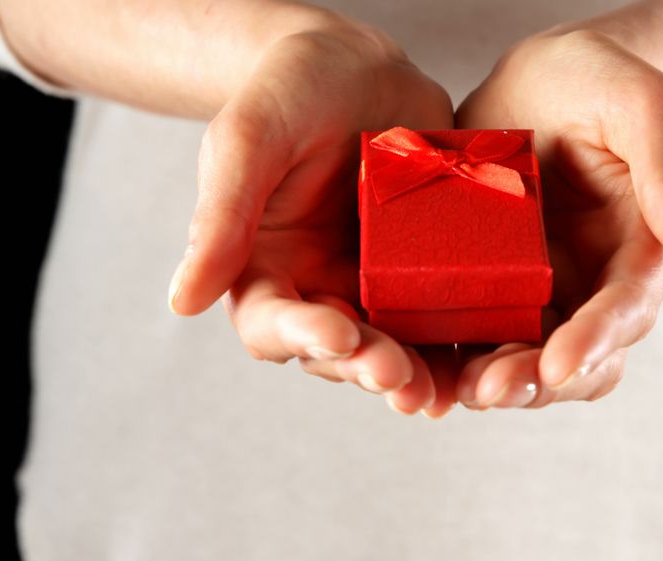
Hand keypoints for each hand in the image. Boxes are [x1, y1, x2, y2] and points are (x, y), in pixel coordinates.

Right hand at [167, 14, 453, 412]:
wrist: (360, 67)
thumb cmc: (292, 88)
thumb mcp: (250, 137)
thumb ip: (221, 215)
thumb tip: (181, 303)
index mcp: (265, 266)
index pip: (271, 322)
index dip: (301, 337)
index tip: (336, 335)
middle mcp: (318, 287)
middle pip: (338, 351)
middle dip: (367, 366)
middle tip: (398, 377)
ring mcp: (375, 285)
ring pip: (392, 347)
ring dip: (414, 374)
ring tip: (438, 392)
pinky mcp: (425, 274)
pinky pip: (441, 317)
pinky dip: (458, 344)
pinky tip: (482, 360)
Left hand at [452, 29, 662, 408]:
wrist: (539, 77)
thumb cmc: (597, 78)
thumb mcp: (640, 102)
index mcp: (639, 246)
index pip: (625, 307)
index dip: (595, 340)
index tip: (558, 366)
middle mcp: (593, 281)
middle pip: (578, 356)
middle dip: (537, 380)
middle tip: (489, 390)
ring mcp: (543, 288)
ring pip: (526, 359)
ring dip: (494, 381)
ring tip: (454, 389)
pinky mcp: (494, 283)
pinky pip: (478, 332)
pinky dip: (456, 358)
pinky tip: (424, 370)